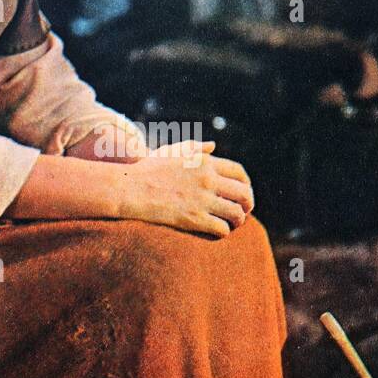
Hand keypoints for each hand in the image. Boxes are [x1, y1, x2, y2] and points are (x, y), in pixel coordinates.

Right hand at [117, 140, 254, 236]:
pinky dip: (224, 232)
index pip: (239, 173)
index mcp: (205, 162)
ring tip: (232, 224)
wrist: (129, 188)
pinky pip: (222, 229)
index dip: (246, 184)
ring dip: (238, 221)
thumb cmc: (148, 169)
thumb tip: (213, 146)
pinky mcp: (194, 219)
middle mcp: (208, 180)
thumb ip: (196, 148)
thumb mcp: (173, 151)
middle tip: (244, 211)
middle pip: (244, 193)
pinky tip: (218, 231)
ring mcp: (202, 200)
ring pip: (237, 213)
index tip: (243, 192)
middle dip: (247, 204)